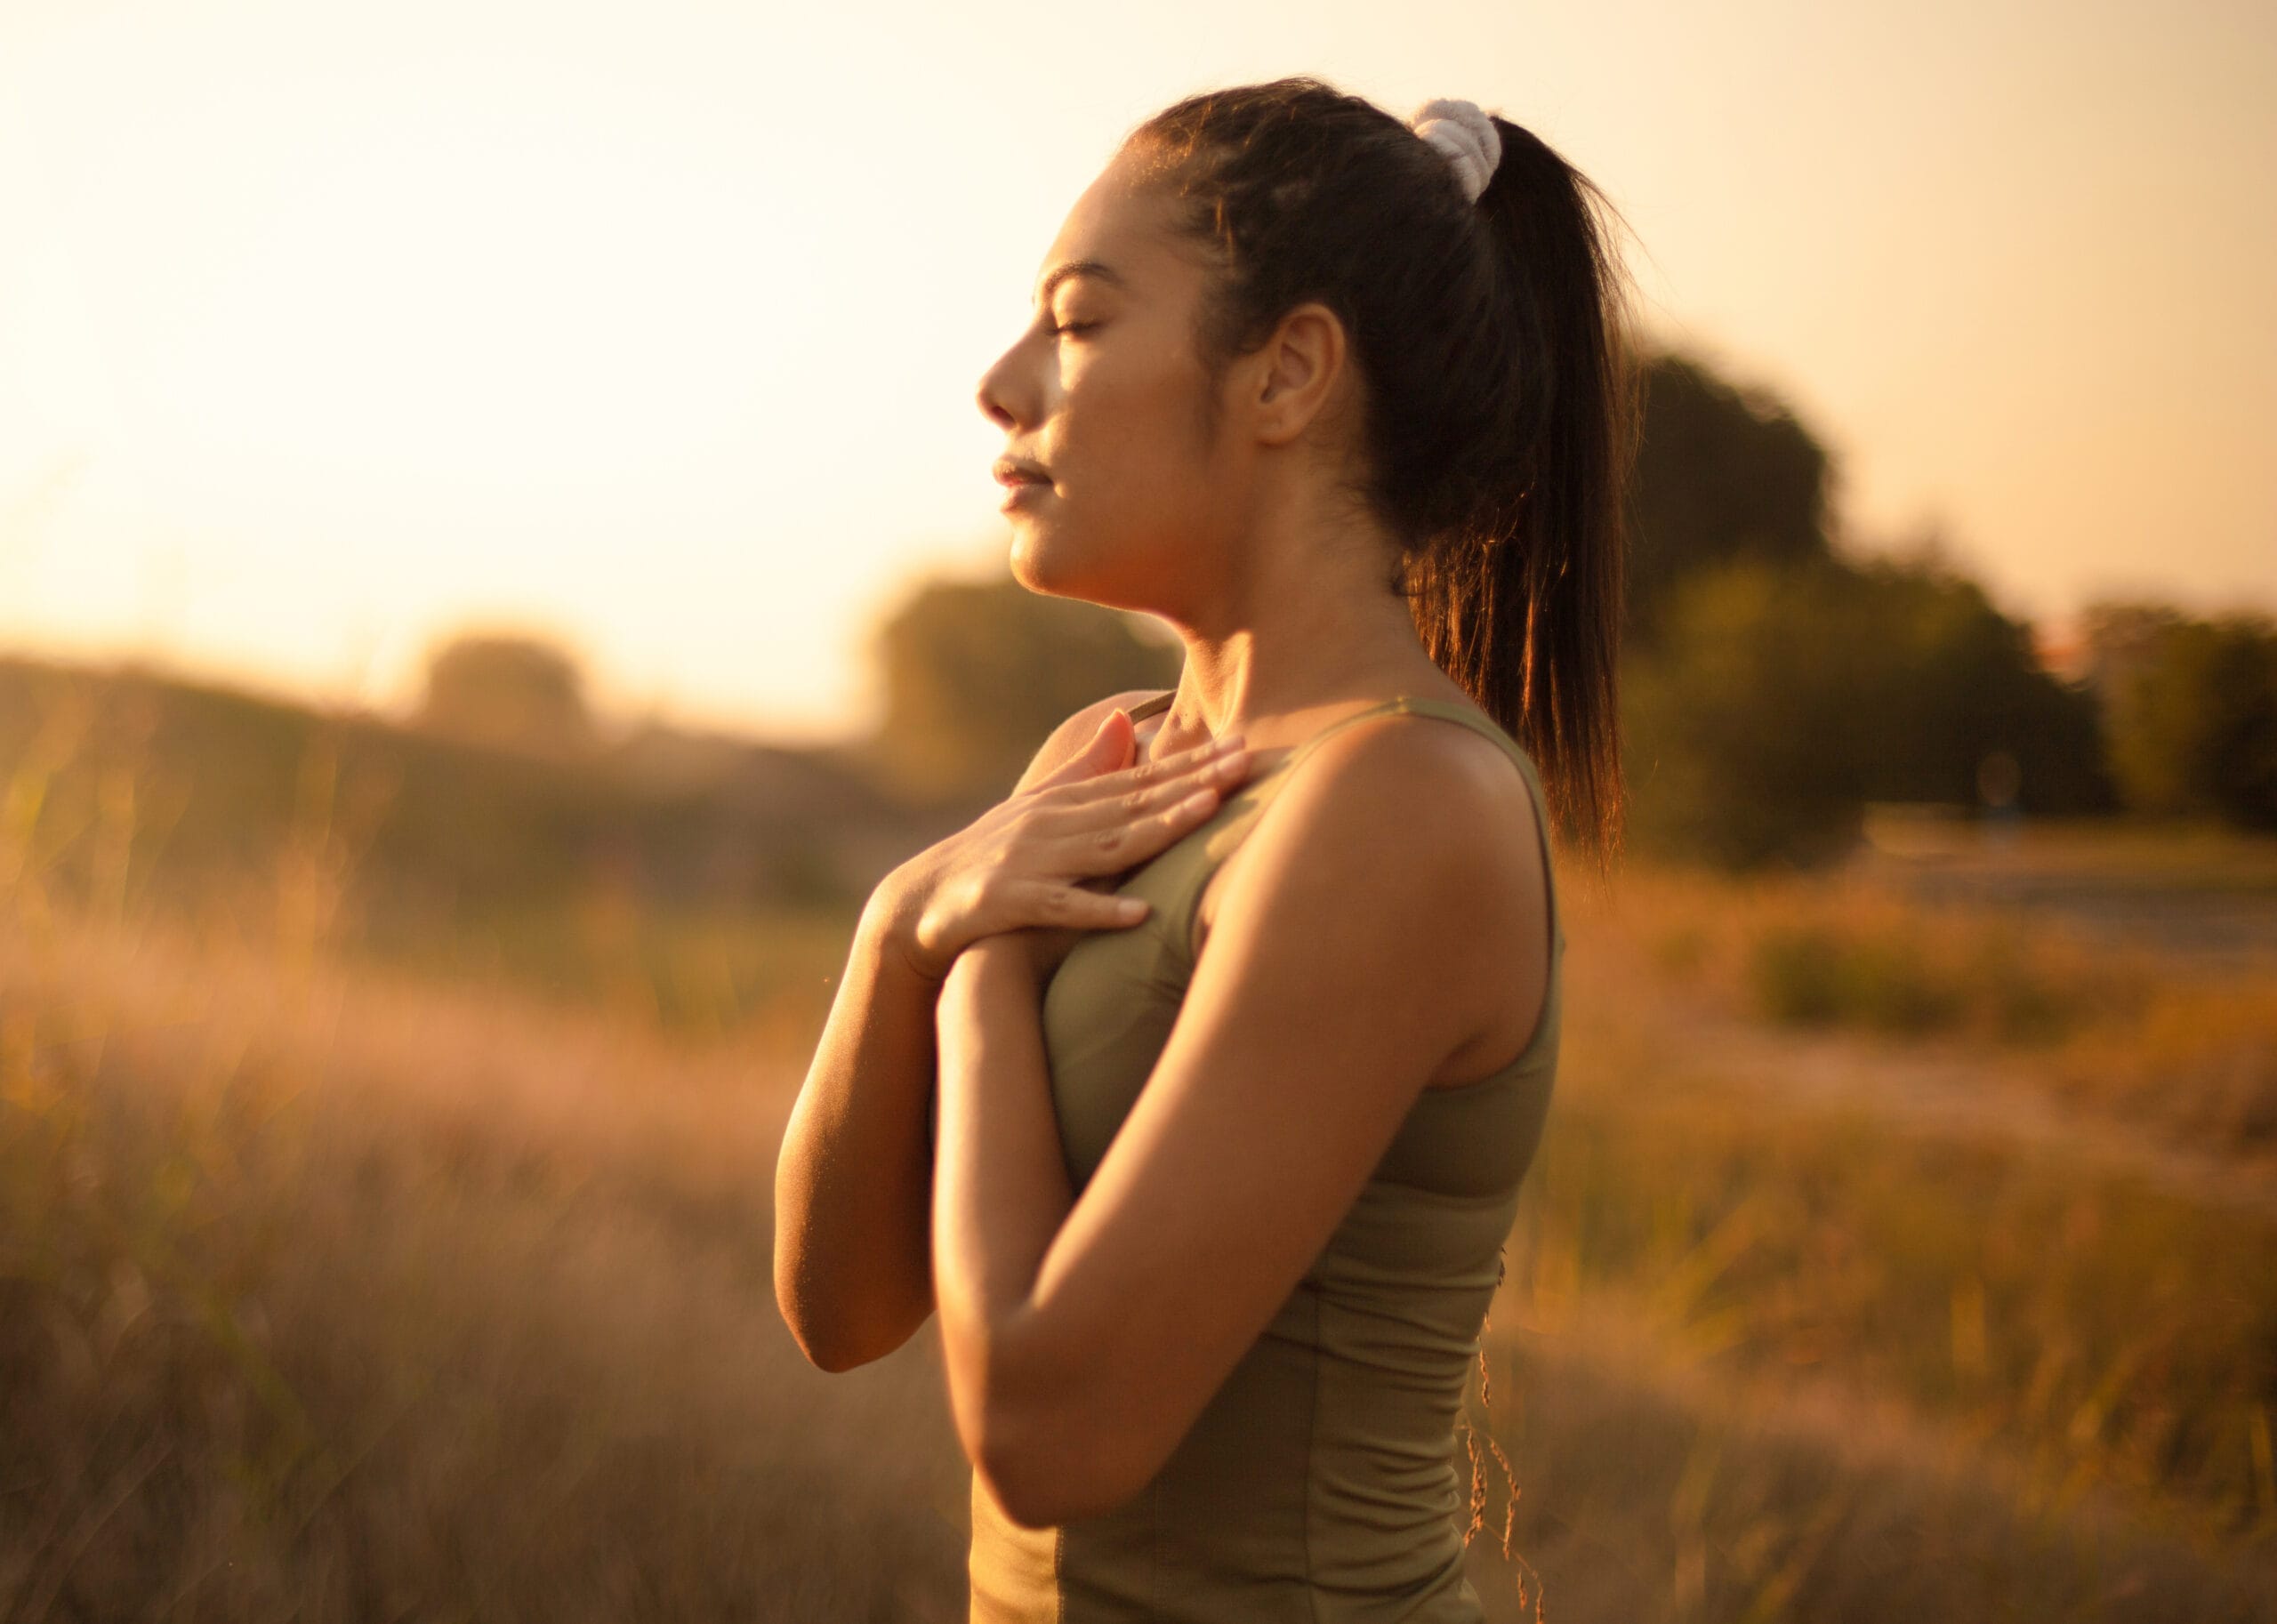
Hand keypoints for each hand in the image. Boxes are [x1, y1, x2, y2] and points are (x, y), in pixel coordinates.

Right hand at [873, 708, 1251, 985]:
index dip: (1193, 763)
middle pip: (1135, 803)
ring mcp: (1032, 861)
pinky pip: (1061, 908)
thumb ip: (1085, 768)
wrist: (918, 903)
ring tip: (1207, 813)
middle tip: (1246, 764)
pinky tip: (1139, 913)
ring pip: (1106, 844)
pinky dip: (1099, 910)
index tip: (1242, 746)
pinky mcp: (1009, 903)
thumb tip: (1125, 720)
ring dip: (1159, 828)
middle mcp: (1053, 823)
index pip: (1141, 779)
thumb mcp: (1039, 808)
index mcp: (1066, 802)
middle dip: (1193, 782)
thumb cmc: (991, 857)